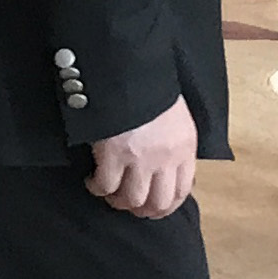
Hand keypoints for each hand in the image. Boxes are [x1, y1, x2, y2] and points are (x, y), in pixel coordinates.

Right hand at [85, 95, 197, 218]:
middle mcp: (166, 158)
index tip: (155, 209)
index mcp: (185, 147)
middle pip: (158, 203)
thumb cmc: (150, 86)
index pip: (182, 191)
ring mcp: (140, 158)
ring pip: (131, 200)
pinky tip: (92, 181)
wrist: (128, 68)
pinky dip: (96, 188)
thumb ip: (175, 143)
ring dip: (118, 201)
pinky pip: (104, 186)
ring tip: (109, 193)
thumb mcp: (176, 116)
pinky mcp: (113, 155)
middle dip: (143, 210)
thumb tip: (167, 169)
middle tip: (129, 205)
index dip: (166, 206)